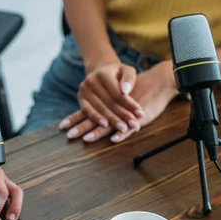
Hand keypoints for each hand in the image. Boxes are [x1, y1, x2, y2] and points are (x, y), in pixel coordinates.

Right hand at [58, 62, 144, 137]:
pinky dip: (96, 119)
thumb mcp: (127, 70)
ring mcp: (84, 90)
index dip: (130, 105)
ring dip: (112, 120)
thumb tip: (126, 90)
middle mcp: (91, 81)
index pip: (118, 93)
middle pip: (109, 102)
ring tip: (124, 128)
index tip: (141, 114)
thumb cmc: (118, 74)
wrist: (100, 72)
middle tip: (135, 125)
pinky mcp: (80, 98)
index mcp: (103, 73)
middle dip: (123, 115)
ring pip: (100, 108)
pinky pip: (87, 111)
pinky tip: (105, 126)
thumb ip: (129, 78)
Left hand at [63, 61, 177, 143]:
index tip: (62, 127)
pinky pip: (129, 127)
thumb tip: (94, 115)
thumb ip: (106, 103)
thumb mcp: (120, 95)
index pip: (88, 111)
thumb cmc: (137, 88)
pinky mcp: (139, 116)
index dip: (75, 119)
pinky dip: (121, 133)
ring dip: (98, 132)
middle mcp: (113, 107)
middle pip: (95, 118)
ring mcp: (126, 112)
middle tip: (69, 136)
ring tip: (87, 139)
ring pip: (110, 123)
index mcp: (107, 102)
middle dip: (82, 128)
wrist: (158, 80)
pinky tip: (114, 138)